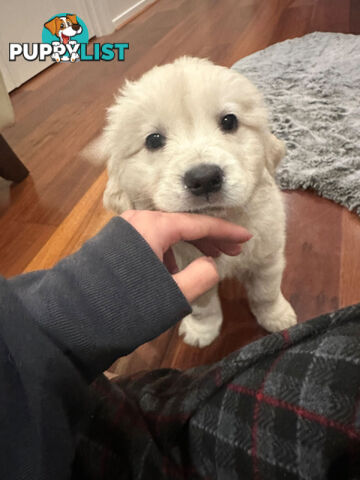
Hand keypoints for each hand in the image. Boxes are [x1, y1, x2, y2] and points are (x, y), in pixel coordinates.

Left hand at [121, 210, 251, 302]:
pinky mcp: (114, 243)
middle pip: (182, 225)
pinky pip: (149, 240)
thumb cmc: (126, 306)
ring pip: (166, 233)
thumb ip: (201, 276)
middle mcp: (138, 220)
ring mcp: (123, 230)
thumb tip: (209, 264)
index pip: (199, 224)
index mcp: (154, 227)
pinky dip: (167, 251)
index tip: (246, 237)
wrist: (73, 319)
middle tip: (232, 252)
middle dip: (209, 238)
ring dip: (188, 245)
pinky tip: (171, 270)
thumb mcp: (172, 295)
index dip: (226, 231)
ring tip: (204, 262)